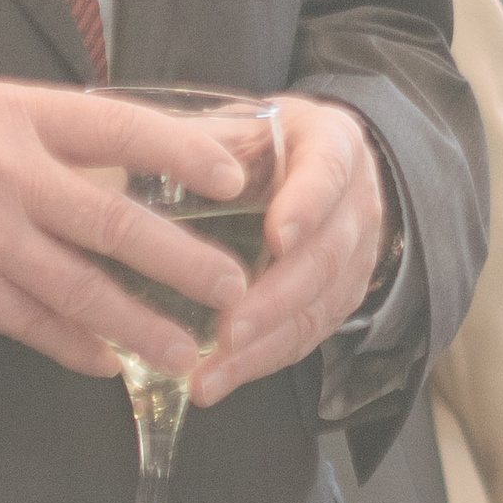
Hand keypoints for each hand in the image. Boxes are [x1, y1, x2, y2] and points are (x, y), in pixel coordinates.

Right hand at [0, 82, 252, 380]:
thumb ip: (62, 138)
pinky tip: (109, 364)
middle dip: (183, 260)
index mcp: (23, 116)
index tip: (235, 177)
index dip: (184, 152)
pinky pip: (33, 323)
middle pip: (115, 221)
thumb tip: (148, 164)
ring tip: (184, 349)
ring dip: (139, 323)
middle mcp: (10, 173)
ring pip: (81, 286)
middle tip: (234, 285)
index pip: (122, 129)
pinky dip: (75, 346)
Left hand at [194, 96, 394, 402]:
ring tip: (212, 373)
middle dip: (276, 298)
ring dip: (266, 343)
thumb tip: (145, 161)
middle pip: (327, 253)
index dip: (306, 206)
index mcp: (333, 143)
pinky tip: (220, 379)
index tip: (275, 236)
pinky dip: (266, 360)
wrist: (310, 162)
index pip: (327, 173)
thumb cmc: (262, 143)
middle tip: (227, 330)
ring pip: (322, 303)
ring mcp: (358, 252)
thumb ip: (205, 140)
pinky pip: (311, 333)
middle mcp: (357, 200)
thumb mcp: (240, 122)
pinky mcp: (343, 294)